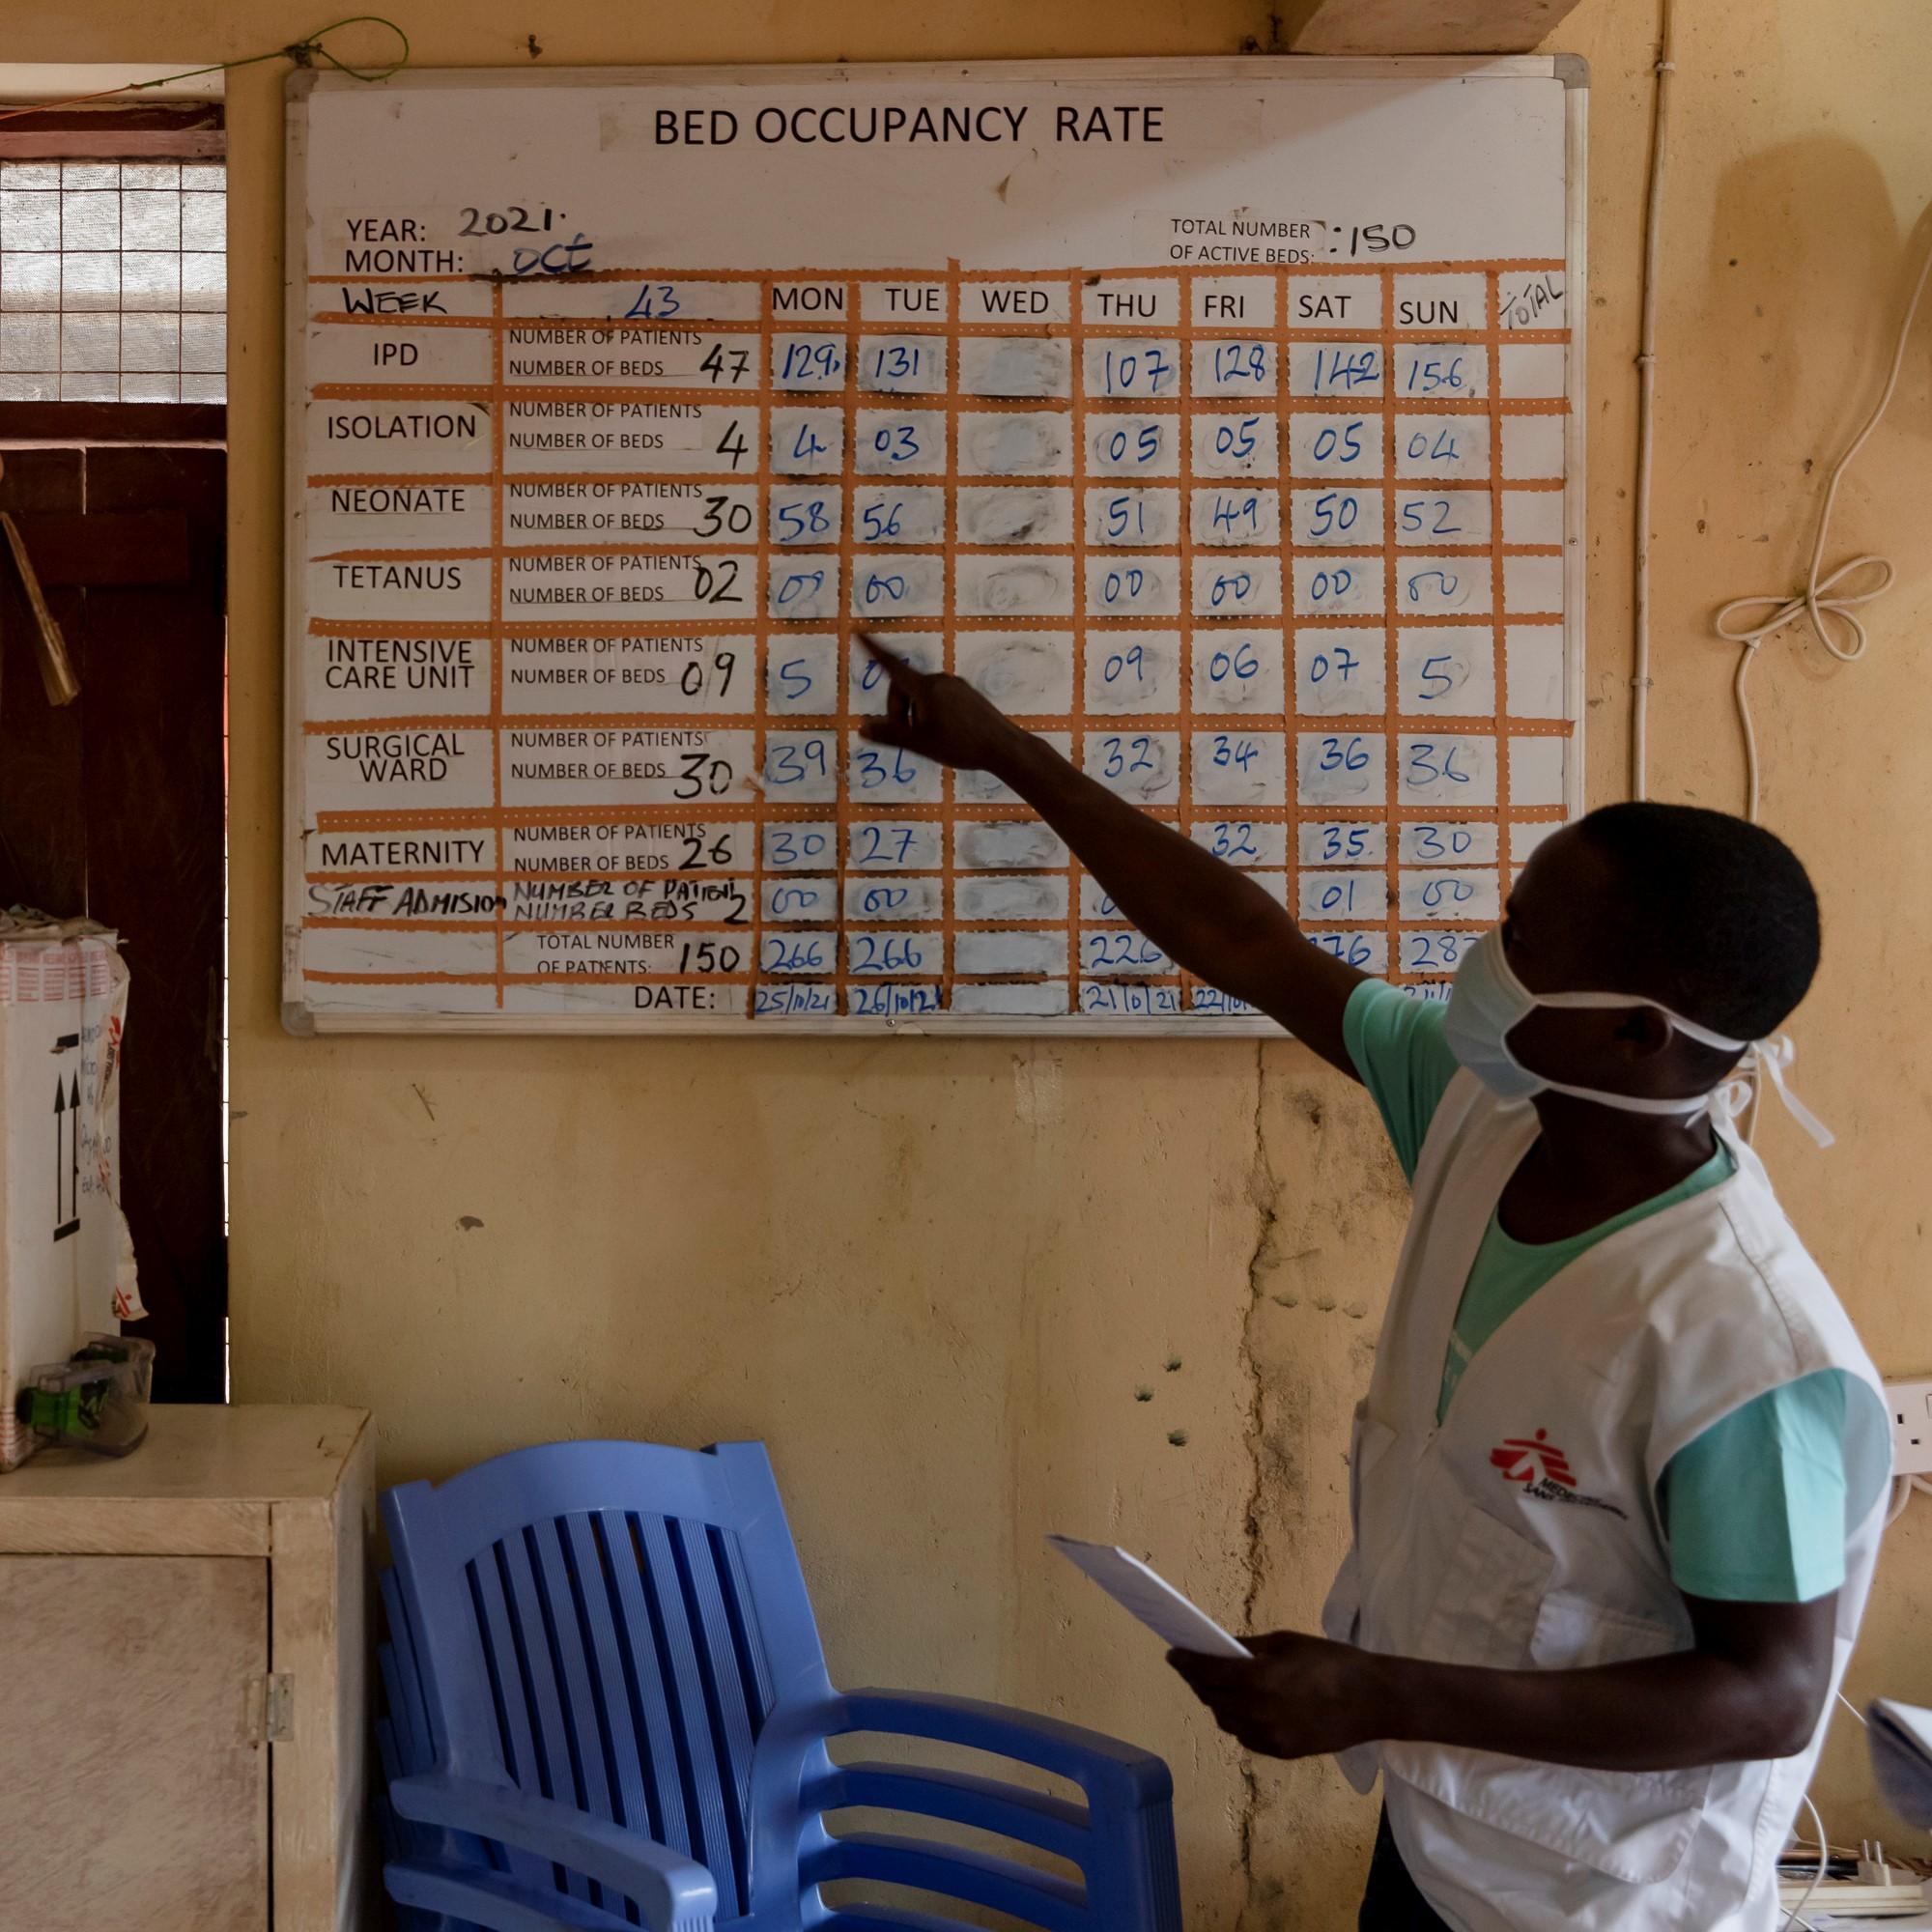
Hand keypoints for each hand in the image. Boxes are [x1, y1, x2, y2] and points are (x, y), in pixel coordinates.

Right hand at [856, 631, 1022, 773]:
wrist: (1004, 748)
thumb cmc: (960, 745)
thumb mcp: (919, 743)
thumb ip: (889, 734)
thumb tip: (862, 727)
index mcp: (926, 687)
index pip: (892, 665)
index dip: (873, 650)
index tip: (858, 632)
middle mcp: (940, 680)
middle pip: (905, 687)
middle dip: (899, 709)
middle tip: (906, 735)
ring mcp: (956, 686)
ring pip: (923, 696)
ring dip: (916, 714)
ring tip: (928, 739)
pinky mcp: (968, 695)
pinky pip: (939, 698)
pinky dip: (931, 713)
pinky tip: (945, 735)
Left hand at [1168, 1630, 1391, 1759]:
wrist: (1373, 1701)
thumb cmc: (1332, 1661)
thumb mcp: (1287, 1643)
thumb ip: (1249, 1648)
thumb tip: (1220, 1647)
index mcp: (1257, 1680)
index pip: (1208, 1671)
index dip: (1186, 1662)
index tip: (1173, 1653)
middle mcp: (1257, 1713)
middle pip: (1212, 1697)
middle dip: (1199, 1680)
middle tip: (1193, 1665)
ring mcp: (1268, 1737)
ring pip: (1225, 1720)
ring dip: (1216, 1701)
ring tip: (1217, 1684)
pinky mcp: (1281, 1752)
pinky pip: (1245, 1735)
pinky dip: (1237, 1719)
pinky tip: (1244, 1705)